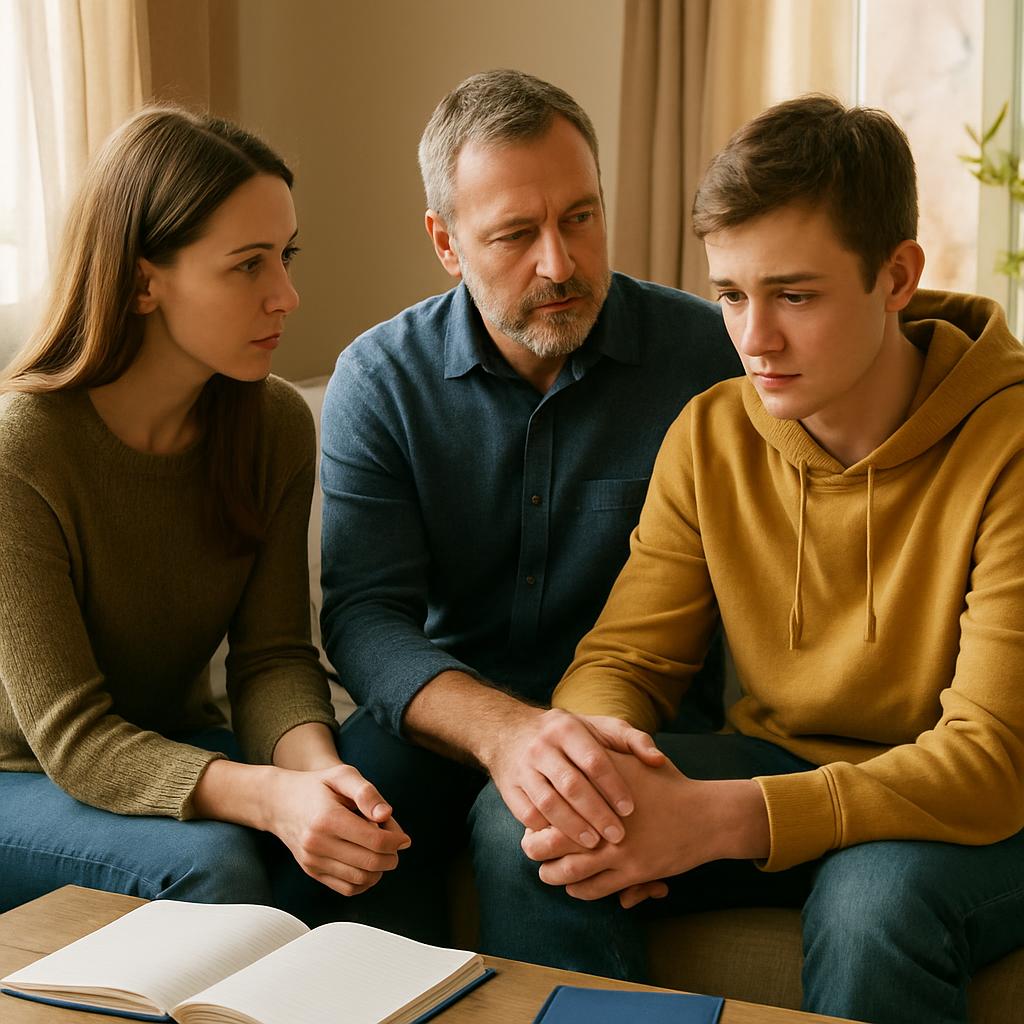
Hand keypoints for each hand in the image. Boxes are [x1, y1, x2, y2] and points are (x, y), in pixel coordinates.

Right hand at [265, 763, 410, 896]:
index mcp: (328, 819)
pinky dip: (364, 882)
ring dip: (379, 870)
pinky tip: (368, 864)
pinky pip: (346, 888)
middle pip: (370, 863)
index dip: (396, 841)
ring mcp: (312, 861)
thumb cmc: (317, 786)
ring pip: (360, 880)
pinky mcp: (311, 872)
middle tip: (396, 845)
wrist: (279, 802)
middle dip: (391, 857)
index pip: (375, 841)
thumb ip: (367, 793)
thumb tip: (386, 815)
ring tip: (380, 852)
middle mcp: (317, 844)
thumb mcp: (342, 775)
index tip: (404, 838)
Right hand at [485, 706, 665, 849]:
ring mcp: (523, 768)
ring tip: (594, 844)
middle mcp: (542, 747)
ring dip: (572, 827)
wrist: (509, 731)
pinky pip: (527, 814)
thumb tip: (658, 760)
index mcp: (567, 729)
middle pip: (571, 785)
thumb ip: (632, 740)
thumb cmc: (568, 734)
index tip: (630, 809)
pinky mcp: (508, 788)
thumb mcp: (598, 727)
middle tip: (618, 836)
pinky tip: (564, 843)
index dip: (613, 787)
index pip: (593, 760)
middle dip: (596, 813)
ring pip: (548, 803)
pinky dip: (546, 830)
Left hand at [523, 751, 768, 901]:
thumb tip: (571, 765)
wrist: (707, 815)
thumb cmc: (668, 786)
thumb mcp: (634, 763)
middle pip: (553, 838)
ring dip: (551, 874)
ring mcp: (620, 847)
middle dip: (535, 846)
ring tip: (545, 872)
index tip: (535, 814)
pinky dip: (578, 890)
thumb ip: (601, 764)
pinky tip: (572, 887)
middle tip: (528, 847)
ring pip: (569, 870)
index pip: (557, 800)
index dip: (539, 811)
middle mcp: (607, 816)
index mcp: (603, 786)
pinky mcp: (634, 871)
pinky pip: (595, 888)